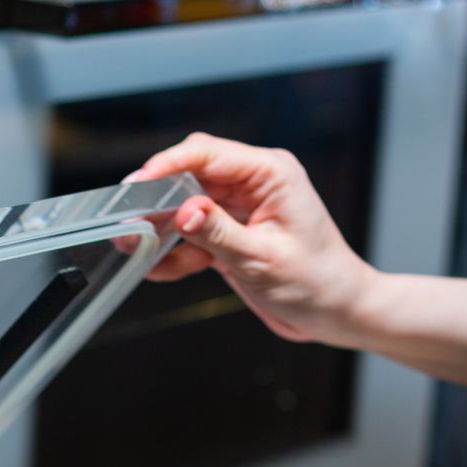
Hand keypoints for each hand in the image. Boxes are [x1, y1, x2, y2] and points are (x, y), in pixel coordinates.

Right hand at [128, 133, 379, 345]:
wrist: (336, 312)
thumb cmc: (317, 282)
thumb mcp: (262, 258)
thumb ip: (218, 233)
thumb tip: (183, 211)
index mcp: (270, 174)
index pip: (208, 154)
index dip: (167, 166)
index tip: (137, 186)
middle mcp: (254, 184)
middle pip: (191, 176)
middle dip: (158, 200)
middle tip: (129, 222)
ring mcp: (241, 209)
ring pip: (186, 207)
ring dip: (162, 229)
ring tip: (136, 249)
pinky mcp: (232, 233)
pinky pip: (194, 234)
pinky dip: (176, 252)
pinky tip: (160, 268)